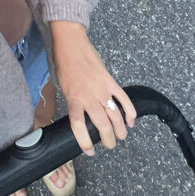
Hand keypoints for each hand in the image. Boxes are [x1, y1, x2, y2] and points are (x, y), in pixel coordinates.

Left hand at [49, 21, 136, 155]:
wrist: (71, 44)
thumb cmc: (63, 64)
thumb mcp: (62, 87)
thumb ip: (73, 102)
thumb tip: (81, 116)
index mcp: (74, 99)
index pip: (79, 126)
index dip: (85, 142)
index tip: (89, 151)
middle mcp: (89, 97)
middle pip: (102, 125)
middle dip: (108, 139)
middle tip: (110, 145)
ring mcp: (102, 89)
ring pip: (115, 115)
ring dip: (121, 129)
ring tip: (121, 136)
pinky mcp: (111, 81)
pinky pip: (123, 99)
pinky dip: (130, 111)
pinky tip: (132, 121)